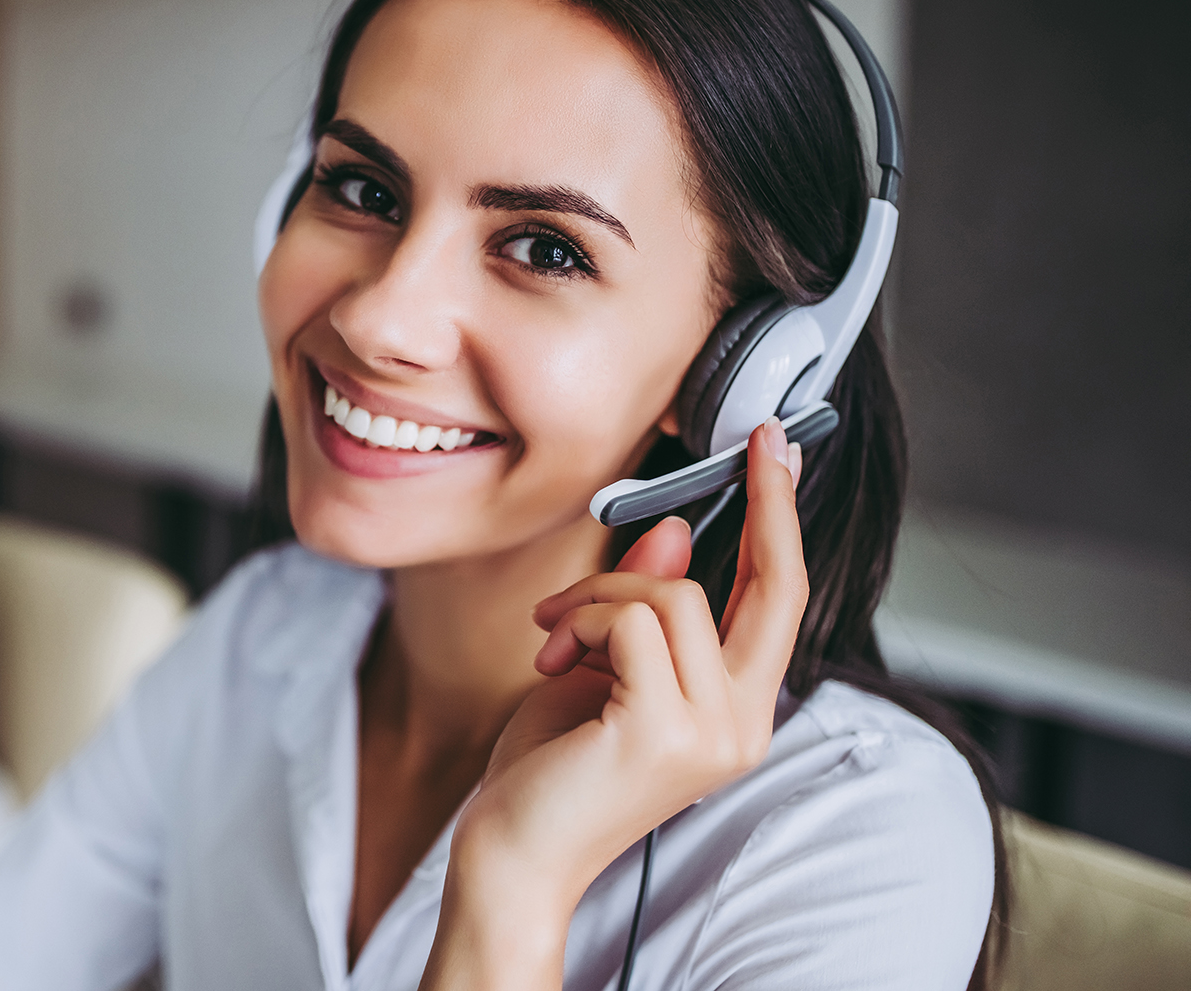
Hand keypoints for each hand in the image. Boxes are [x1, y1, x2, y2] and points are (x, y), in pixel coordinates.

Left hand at [422, 418, 807, 990]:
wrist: (511, 853)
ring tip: (552, 637)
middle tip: (753, 441)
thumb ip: (642, 608)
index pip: (782, 604)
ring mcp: (713, 732)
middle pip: (775, 588)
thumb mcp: (598, 667)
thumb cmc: (548, 771)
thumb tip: (678, 532)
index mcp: (737, 712)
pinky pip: (632, 620)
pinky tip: (550, 659)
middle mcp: (742, 725)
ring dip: (597, 598)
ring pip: (674, 594)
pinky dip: (582, 621)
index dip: (784, 523)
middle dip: (767, 502)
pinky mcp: (666, 730)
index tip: (778, 452)